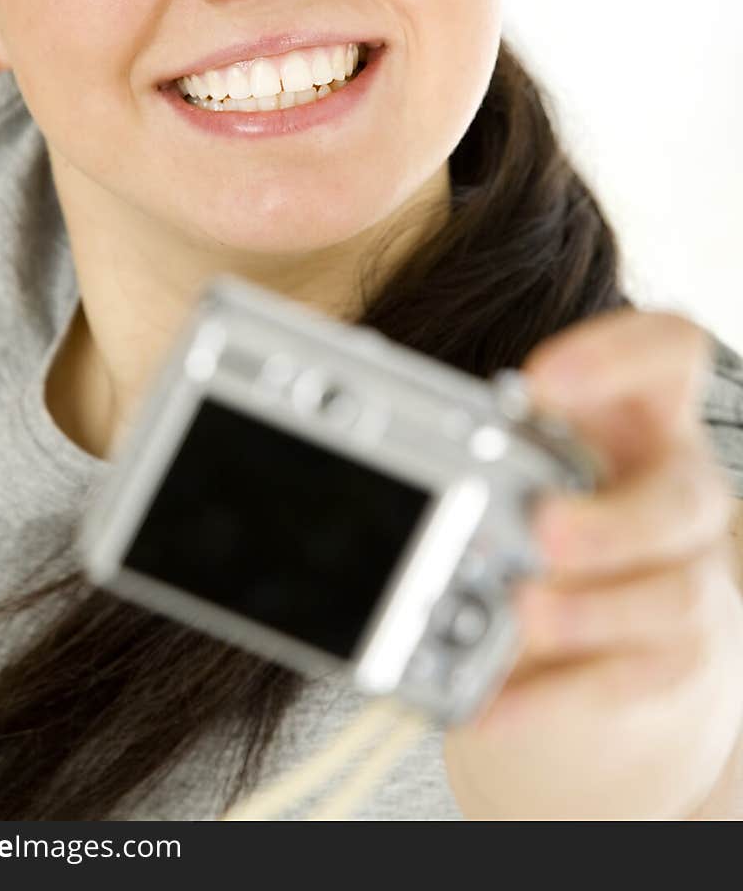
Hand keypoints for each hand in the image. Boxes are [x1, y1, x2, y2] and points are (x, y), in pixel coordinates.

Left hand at [442, 309, 742, 819]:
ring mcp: (686, 576)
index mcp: (636, 418)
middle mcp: (675, 489)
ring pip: (676, 592)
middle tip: (542, 527)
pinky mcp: (677, 660)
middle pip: (687, 492)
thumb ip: (473, 447)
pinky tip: (494, 701)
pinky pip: (635, 679)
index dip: (619, 355)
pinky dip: (557, 695)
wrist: (609, 642)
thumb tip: (367, 437)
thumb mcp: (518, 465)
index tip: (542, 382)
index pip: (668, 353)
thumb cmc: (550, 521)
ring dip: (590, 609)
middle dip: (613, 517)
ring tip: (521, 615)